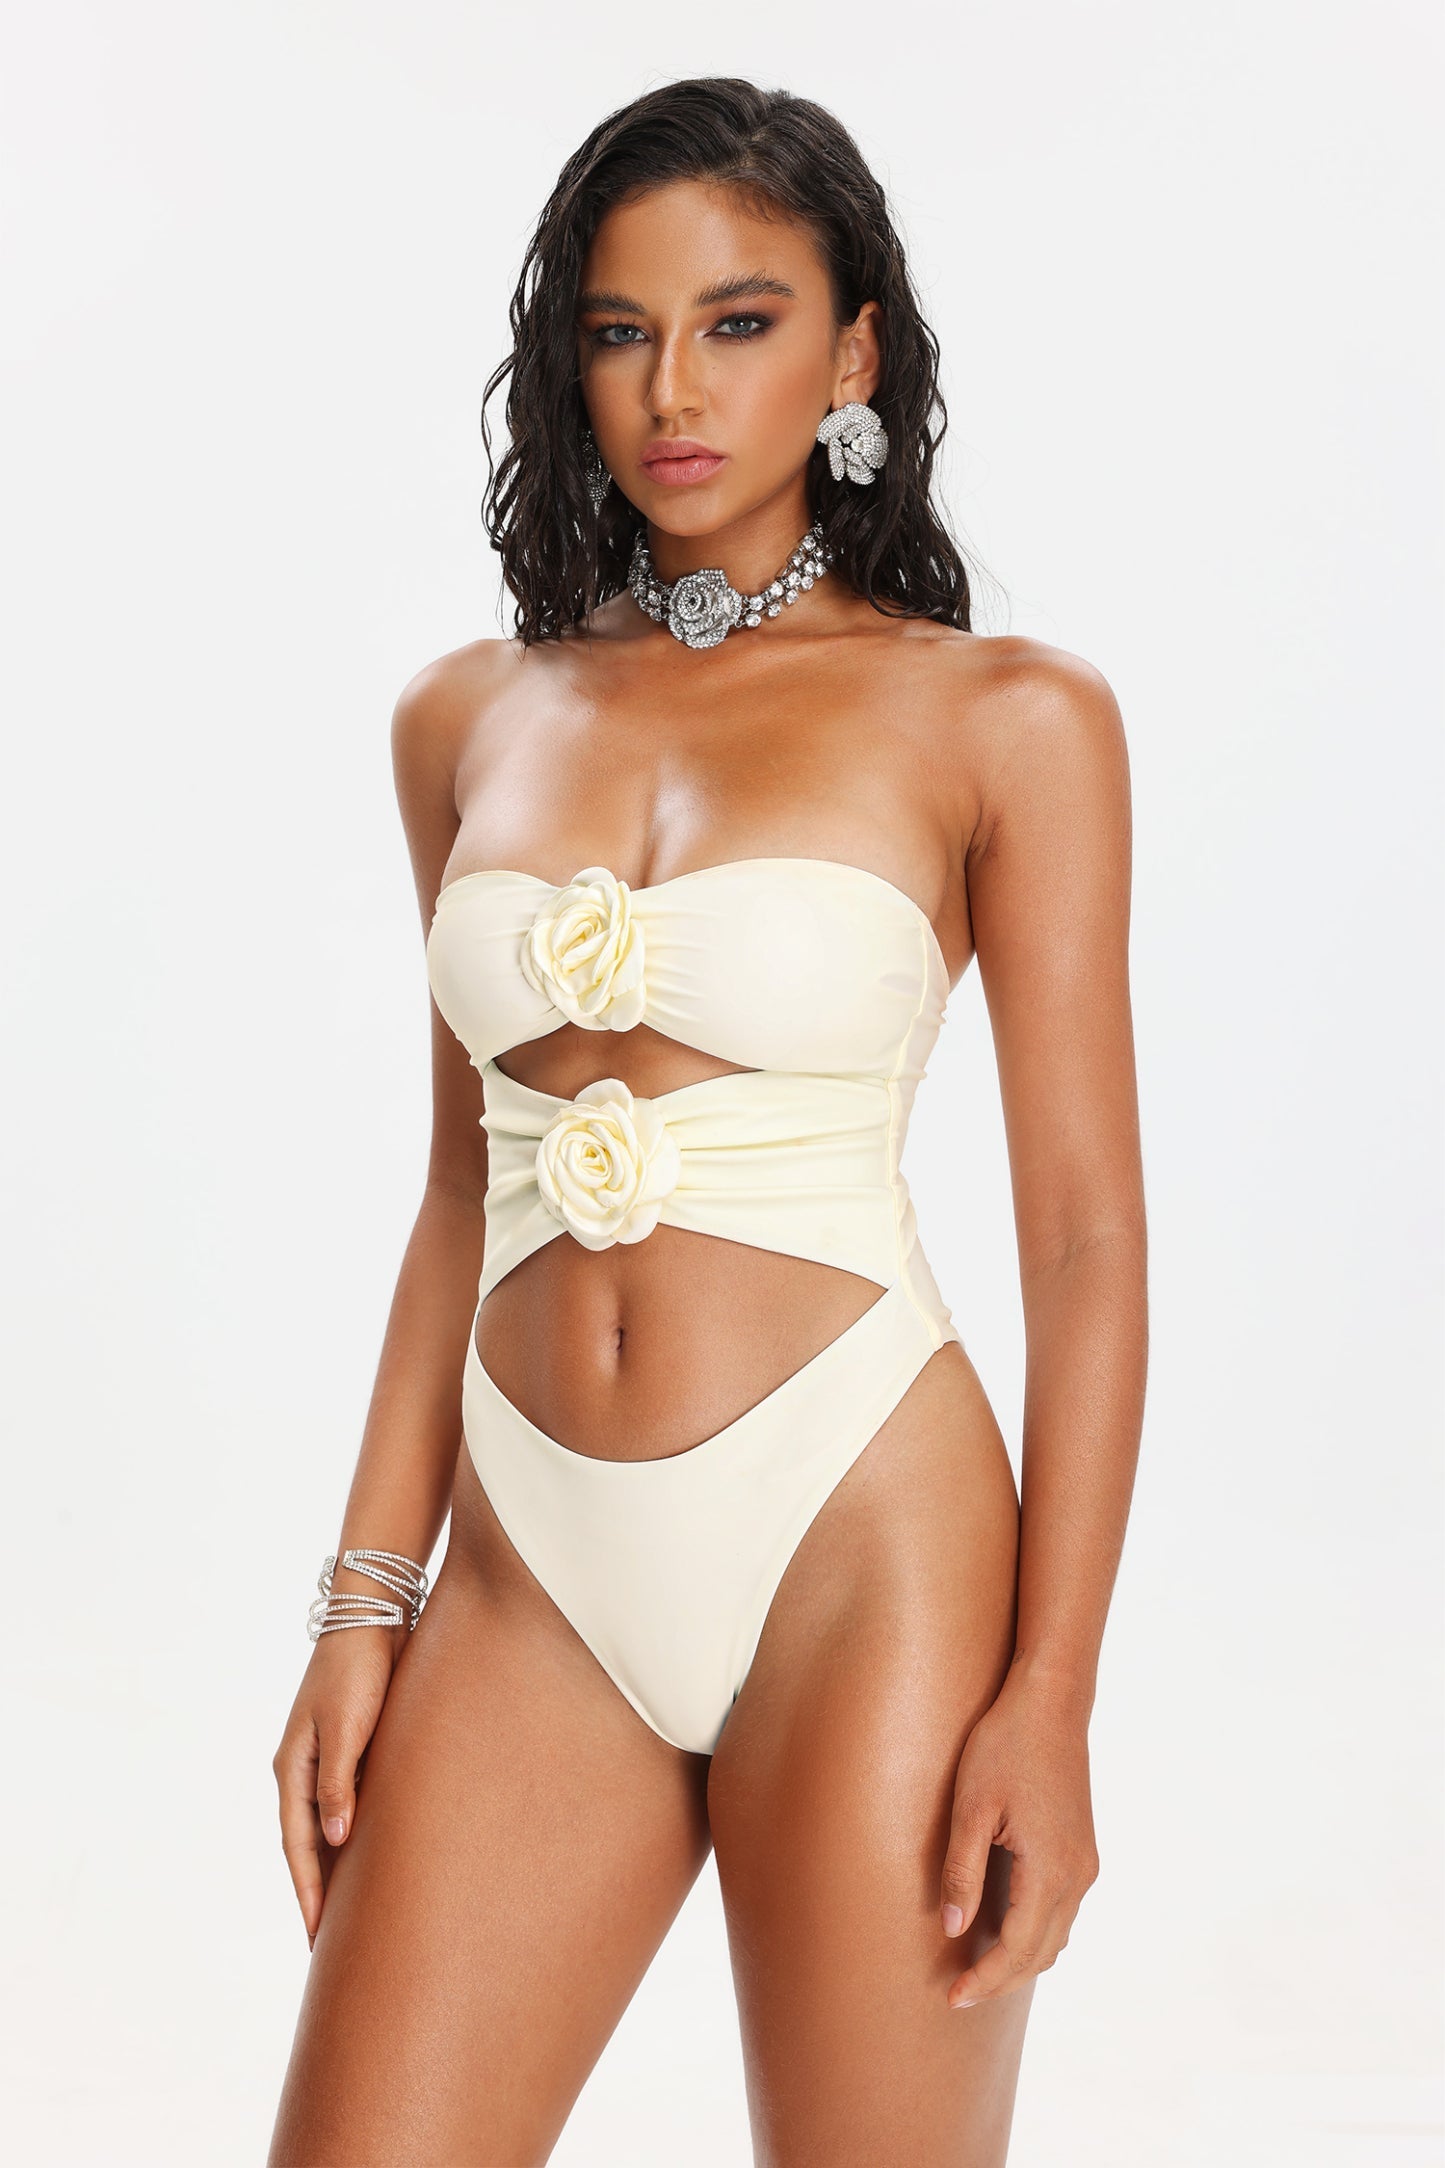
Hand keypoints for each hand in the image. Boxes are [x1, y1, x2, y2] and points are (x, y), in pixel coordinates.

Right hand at [272, 1624, 404, 1949]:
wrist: (372, 1616)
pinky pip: (347, 1804)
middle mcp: (303, 1769)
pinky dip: (353, 1836)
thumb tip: (336, 1840)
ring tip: (351, 1914)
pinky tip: (371, 1857)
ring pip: (327, 1827)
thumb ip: (339, 1784)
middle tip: (331, 1944)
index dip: (308, 1893)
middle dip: (316, 1892)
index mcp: (292, 1768)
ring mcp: (325, 1758)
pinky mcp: (351, 1747)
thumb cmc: (359, 1670)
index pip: (298, 1847)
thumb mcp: (347, 1728)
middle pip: (308, 1844)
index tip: (317, 1939)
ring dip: (335, 1868)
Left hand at [939, 1668, 1099, 2007]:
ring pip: (1056, 1935)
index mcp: (1050, 1870)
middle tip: (958, 1992)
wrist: (1051, 1702)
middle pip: (1042, 1954)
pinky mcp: (1082, 1850)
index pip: (1018, 1950)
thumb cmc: (1004, 1746)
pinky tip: (1003, 1926)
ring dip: (1020, 1959)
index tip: (952, 1999)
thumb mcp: (971, 1807)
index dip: (985, 1980)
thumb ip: (961, 1871)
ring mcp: (1085, 1863)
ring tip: (976, 1965)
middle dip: (1001, 1978)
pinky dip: (1034, 1932)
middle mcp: (1077, 1876)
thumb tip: (952, 1928)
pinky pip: (1061, 1910)